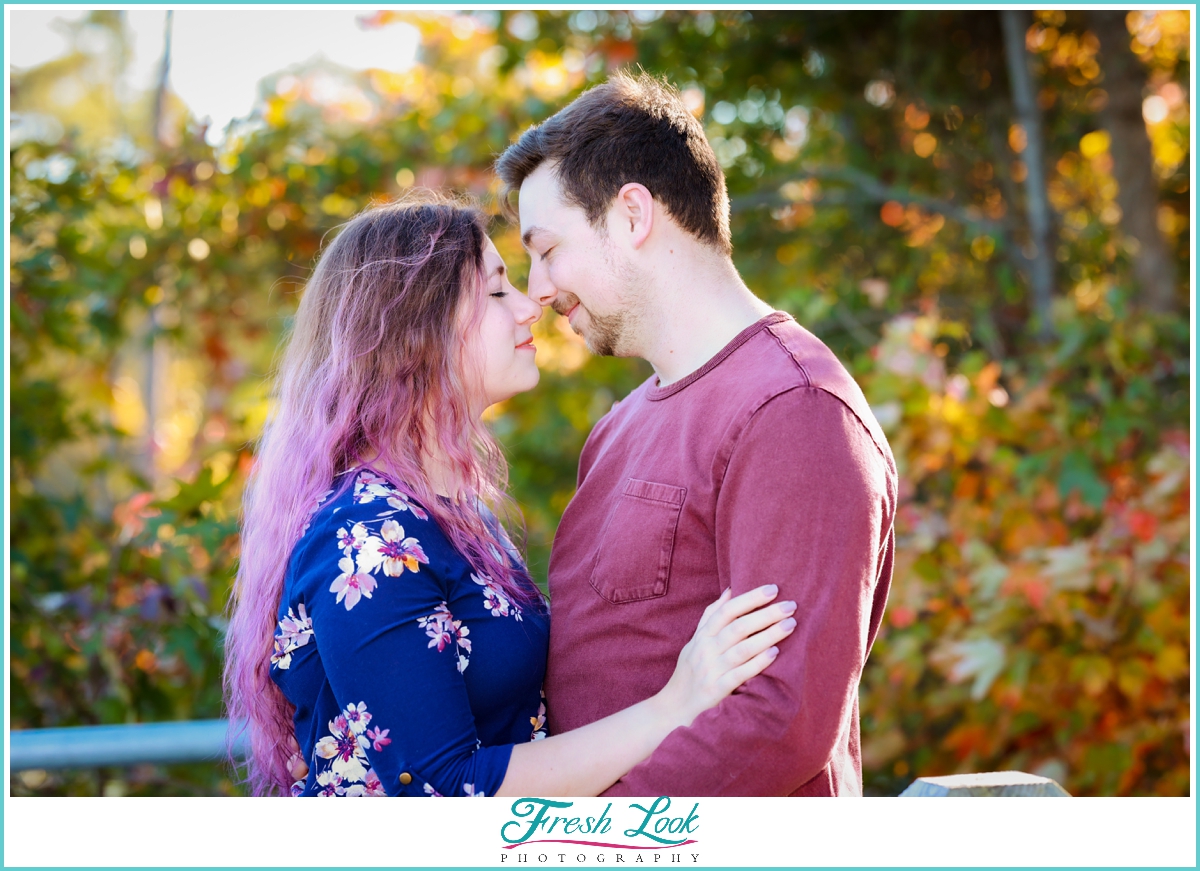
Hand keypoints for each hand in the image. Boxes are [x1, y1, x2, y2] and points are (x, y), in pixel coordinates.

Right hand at [655, 585, 796, 729]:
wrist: (674, 708)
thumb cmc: (690, 672)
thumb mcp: (694, 641)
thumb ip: (711, 616)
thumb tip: (730, 591)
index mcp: (702, 636)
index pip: (727, 611)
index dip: (750, 598)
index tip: (773, 589)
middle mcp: (706, 650)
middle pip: (738, 627)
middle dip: (766, 614)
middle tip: (790, 605)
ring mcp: (711, 670)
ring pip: (742, 648)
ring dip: (768, 635)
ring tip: (790, 624)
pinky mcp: (717, 690)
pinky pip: (740, 674)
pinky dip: (758, 663)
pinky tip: (775, 653)